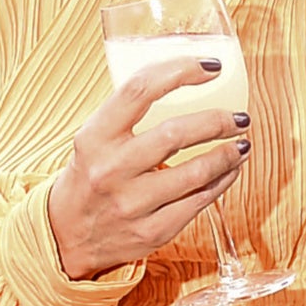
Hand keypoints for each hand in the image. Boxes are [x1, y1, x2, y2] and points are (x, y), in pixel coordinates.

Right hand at [46, 58, 250, 280]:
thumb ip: (129, 115)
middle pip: (175, 134)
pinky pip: (199, 202)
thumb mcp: (94, 140)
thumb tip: (188, 81)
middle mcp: (111, 170)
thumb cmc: (89, 178)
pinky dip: (223, 181)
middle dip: (218, 121)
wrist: (64, 238)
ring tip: (242, 143)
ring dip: (228, 154)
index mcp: (94, 137)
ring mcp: (132, 205)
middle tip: (239, 116)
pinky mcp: (151, 233)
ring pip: (196, 173)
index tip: (211, 66)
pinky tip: (231, 170)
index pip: (139, 90)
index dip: (181, 71)